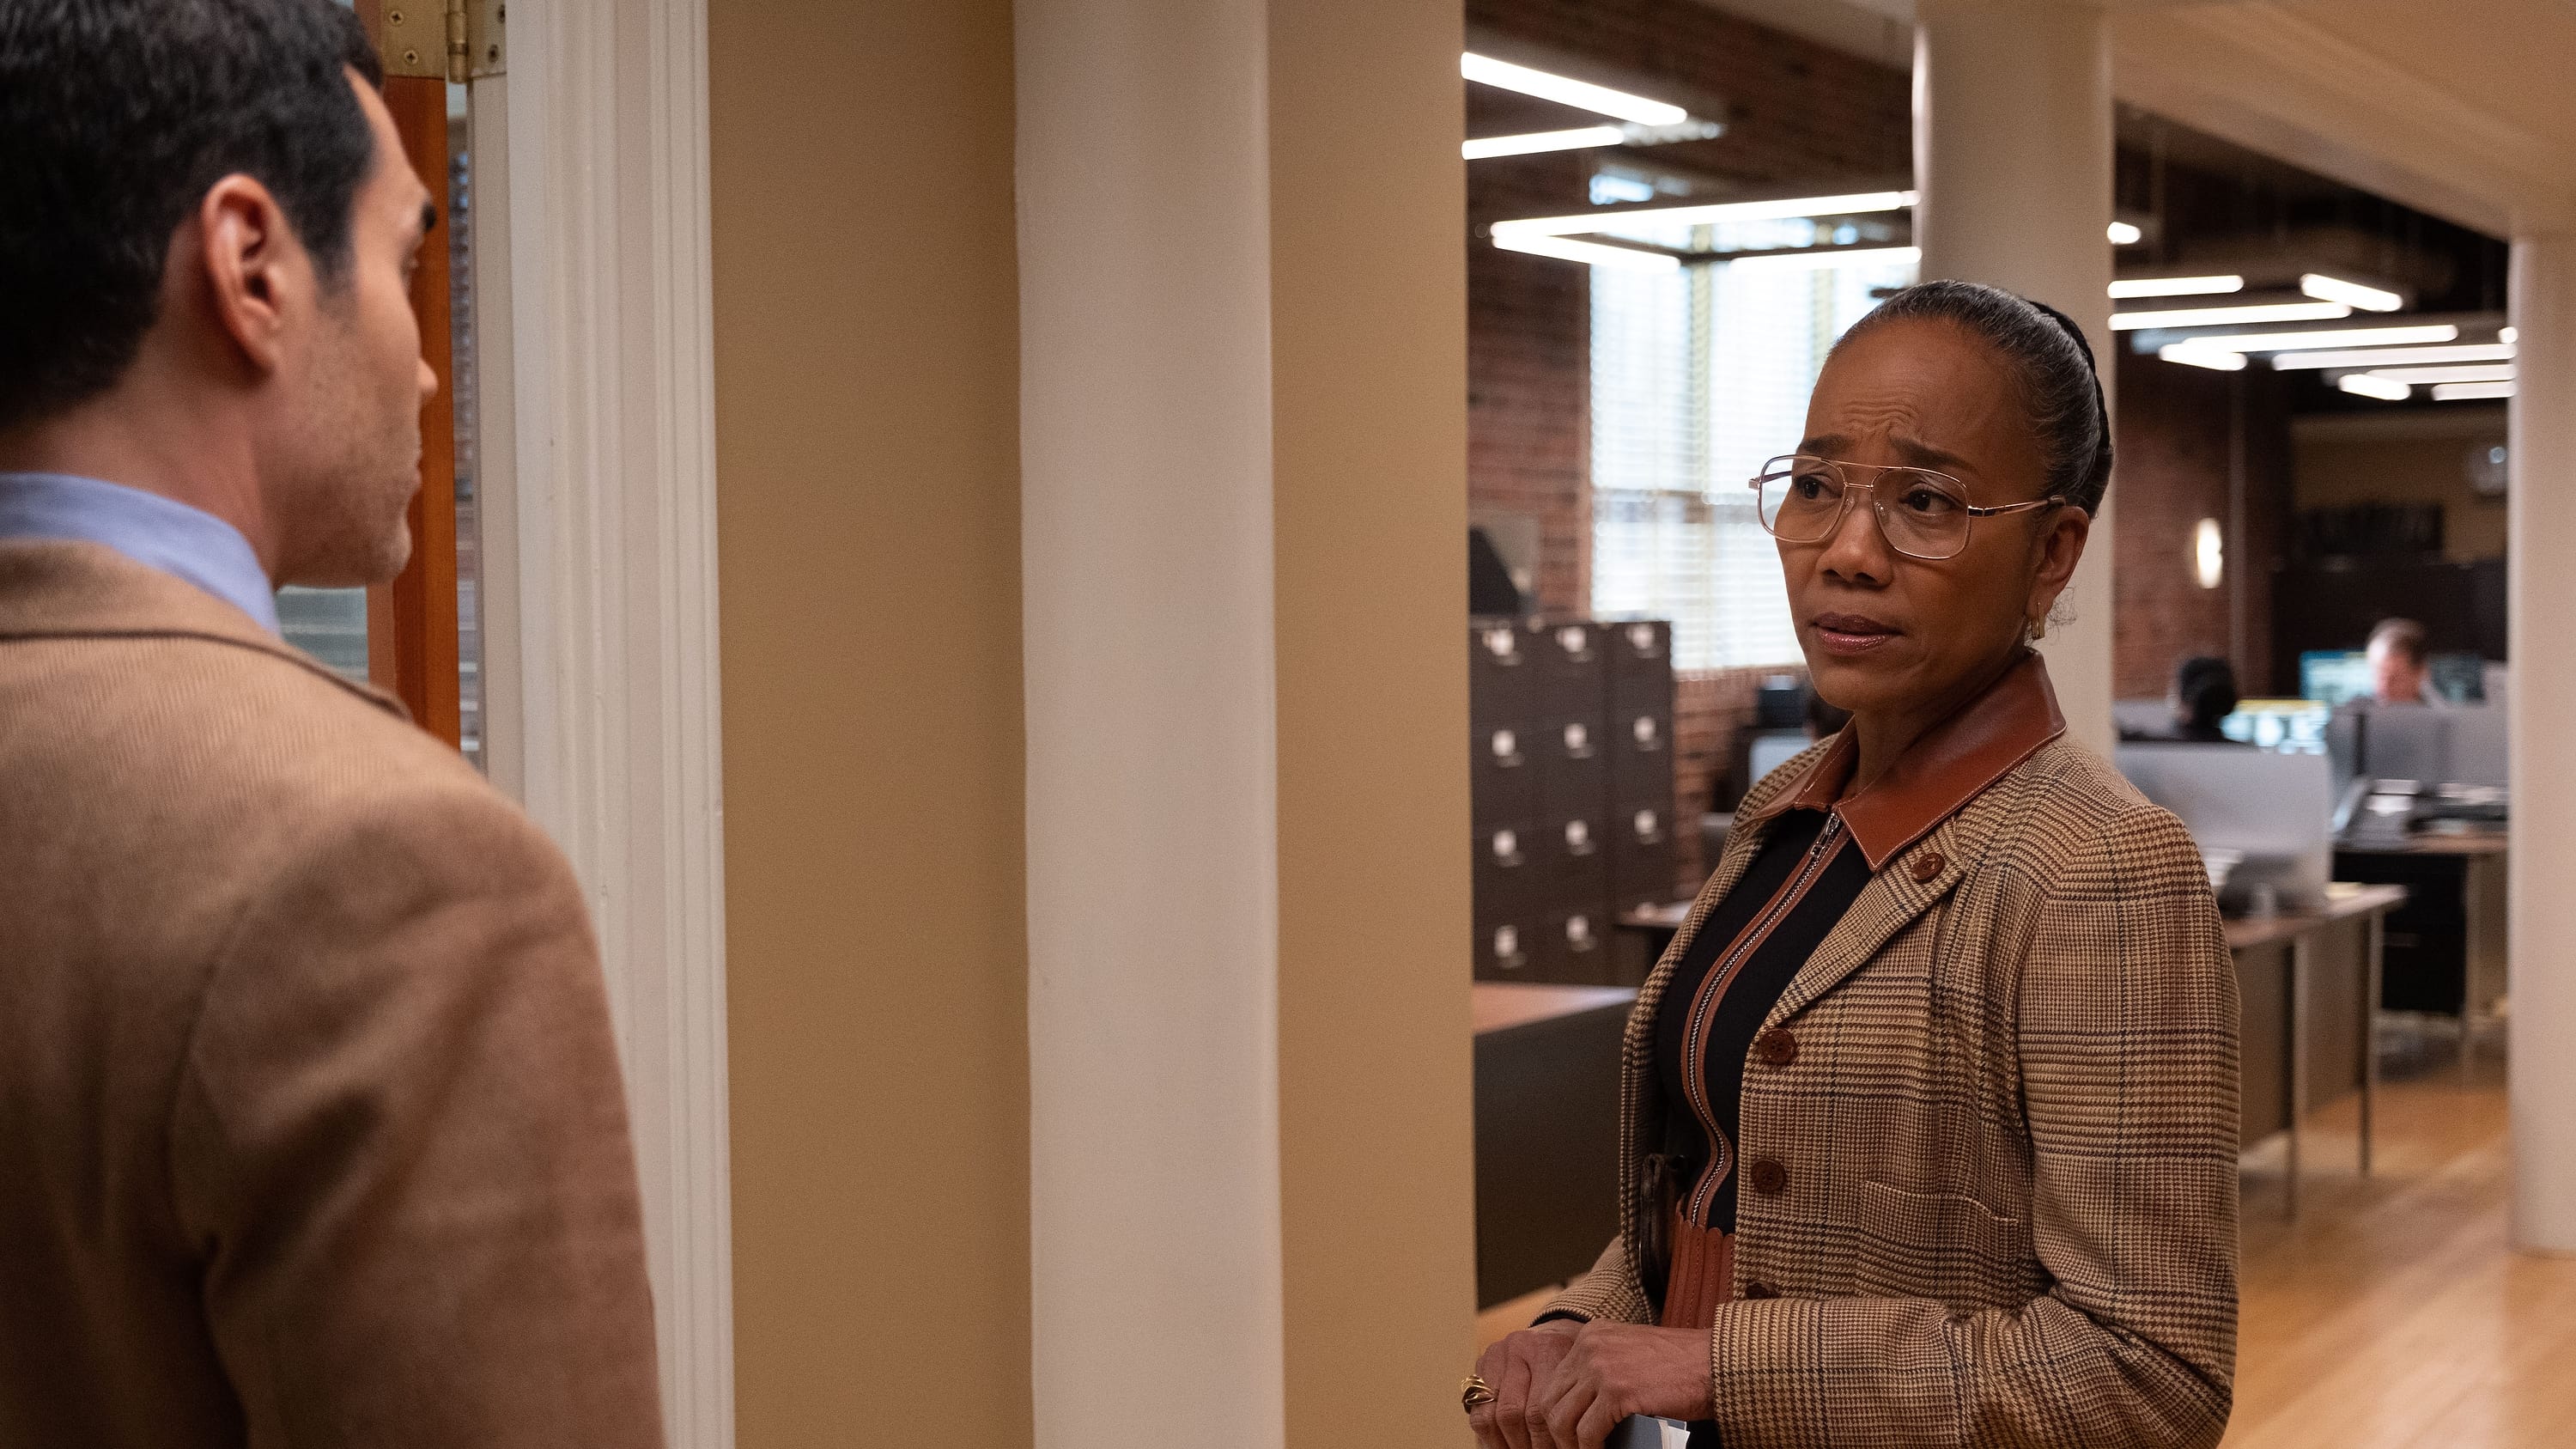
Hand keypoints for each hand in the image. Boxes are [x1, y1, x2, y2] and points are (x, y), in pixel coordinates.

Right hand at [1468, 1319, 1578, 1448]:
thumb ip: (1574, 1404)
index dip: (1551, 1441)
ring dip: (1508, 1444)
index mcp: (1550, 1348)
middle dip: (1529, 1445)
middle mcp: (1519, 1347)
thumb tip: (1573, 1444)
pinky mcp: (1482, 1365)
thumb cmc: (1575, 1362)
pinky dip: (1490, 1436)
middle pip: (1515, 1413)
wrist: (1557, 1332)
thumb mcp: (1583, 1375)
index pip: (1541, 1409)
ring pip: (1493, 1415)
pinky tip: (1505, 1446)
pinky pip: (1478, 1412)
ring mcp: (1497, 1354)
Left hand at [1533, 1321, 1712, 1448]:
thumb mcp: (1629, 1354)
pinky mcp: (1618, 1391)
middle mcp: (1590, 1347)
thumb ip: (1601, 1371)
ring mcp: (1602, 1368)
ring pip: (1563, 1420)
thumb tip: (1578, 1411)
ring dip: (1572, 1446)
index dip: (1557, 1415)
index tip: (1566, 1437)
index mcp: (1591, 1336)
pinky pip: (1588, 1432)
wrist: (1714, 1363)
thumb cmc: (1680, 1366)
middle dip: (1558, 1435)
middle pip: (1551, 1401)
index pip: (1555, 1382)